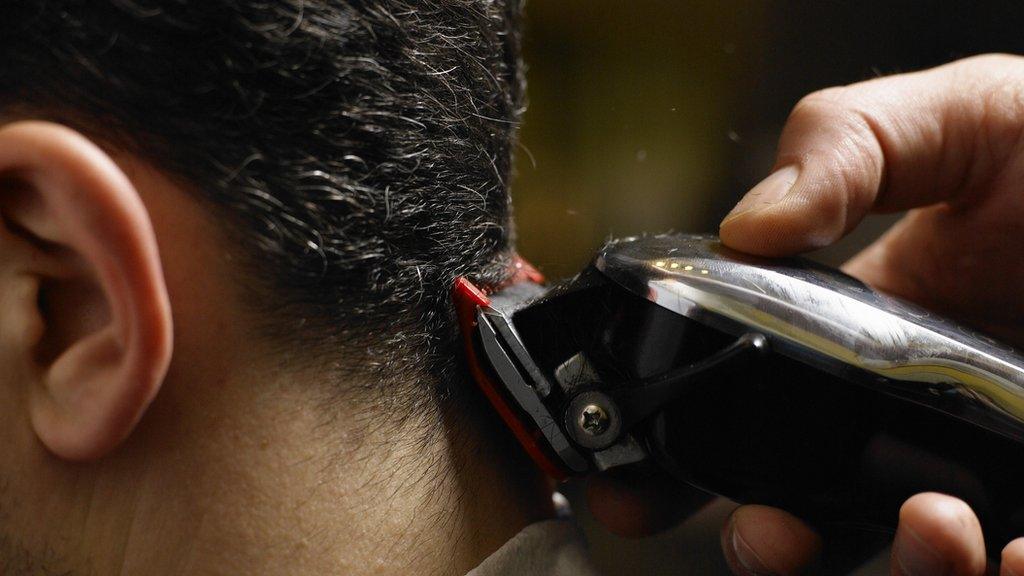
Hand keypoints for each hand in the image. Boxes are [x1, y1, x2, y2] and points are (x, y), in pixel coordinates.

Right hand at [716, 53, 1023, 574]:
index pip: (747, 414)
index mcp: (858, 334)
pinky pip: (1008, 570)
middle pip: (810, 516)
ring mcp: (986, 460)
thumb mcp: (949, 120)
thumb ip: (841, 148)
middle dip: (766, 546)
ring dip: (900, 569)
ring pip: (908, 560)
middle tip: (769, 533)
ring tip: (937, 521)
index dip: (682, 465)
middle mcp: (910, 412)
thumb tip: (745, 227)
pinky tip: (1019, 549)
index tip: (640, 495)